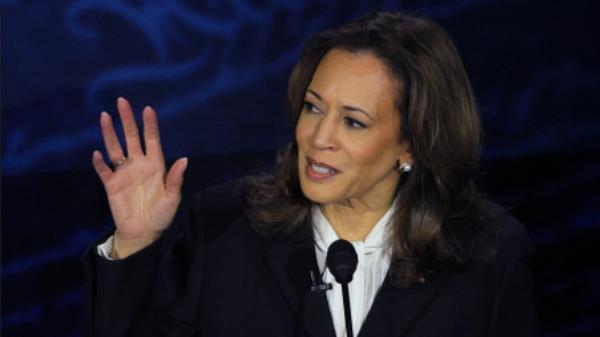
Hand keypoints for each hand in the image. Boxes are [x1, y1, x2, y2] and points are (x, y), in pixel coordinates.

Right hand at [92, 97, 187, 257]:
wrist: (142, 232)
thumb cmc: (161, 215)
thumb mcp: (172, 198)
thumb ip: (175, 179)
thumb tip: (185, 160)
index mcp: (155, 166)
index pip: (152, 140)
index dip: (150, 125)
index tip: (147, 109)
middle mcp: (138, 164)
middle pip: (132, 138)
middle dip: (127, 120)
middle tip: (122, 101)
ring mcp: (124, 173)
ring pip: (115, 148)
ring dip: (110, 133)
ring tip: (105, 116)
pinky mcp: (111, 184)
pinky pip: (104, 170)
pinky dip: (100, 163)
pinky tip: (97, 154)